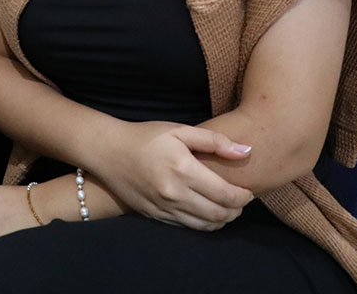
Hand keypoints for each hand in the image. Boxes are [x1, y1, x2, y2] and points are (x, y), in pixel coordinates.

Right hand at [95, 121, 253, 231]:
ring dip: (222, 219)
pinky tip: (206, 211)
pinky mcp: (156, 215)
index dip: (243, 197)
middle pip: (219, 214)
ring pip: (205, 225)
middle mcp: (175, 193)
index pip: (226, 194)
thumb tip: (245, 151)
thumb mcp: (179, 130)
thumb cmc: (146, 137)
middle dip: (236, 210)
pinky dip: (203, 223)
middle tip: (240, 201)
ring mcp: (164, 207)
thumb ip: (214, 141)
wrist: (108, 152)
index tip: (248, 191)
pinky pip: (188, 226)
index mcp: (184, 169)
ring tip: (226, 207)